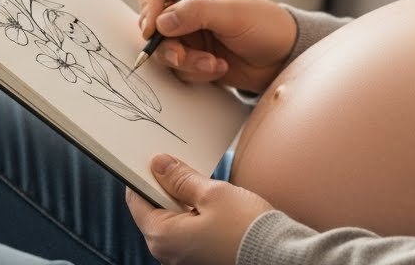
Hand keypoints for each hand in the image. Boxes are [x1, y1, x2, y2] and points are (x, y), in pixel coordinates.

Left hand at [126, 153, 274, 264]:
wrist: (278, 255)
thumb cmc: (246, 228)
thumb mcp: (212, 193)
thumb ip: (181, 178)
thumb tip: (159, 164)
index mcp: (162, 236)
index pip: (136, 200)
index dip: (143, 176)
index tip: (155, 160)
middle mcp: (166, 253)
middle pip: (153, 211)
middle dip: (164, 187)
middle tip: (181, 166)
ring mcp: (182, 259)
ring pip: (170, 222)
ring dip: (179, 201)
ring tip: (198, 183)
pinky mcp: (198, 259)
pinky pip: (185, 233)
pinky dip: (191, 216)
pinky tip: (208, 203)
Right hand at [131, 0, 296, 93]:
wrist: (283, 58)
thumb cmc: (265, 25)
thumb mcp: (234, 14)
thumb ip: (197, 13)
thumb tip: (161, 22)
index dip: (147, 6)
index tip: (153, 28)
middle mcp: (184, 8)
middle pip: (149, 25)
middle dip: (167, 45)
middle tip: (183, 56)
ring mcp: (186, 35)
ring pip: (162, 51)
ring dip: (186, 62)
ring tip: (213, 64)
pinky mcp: (191, 58)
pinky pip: (177, 69)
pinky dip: (195, 72)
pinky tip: (219, 68)